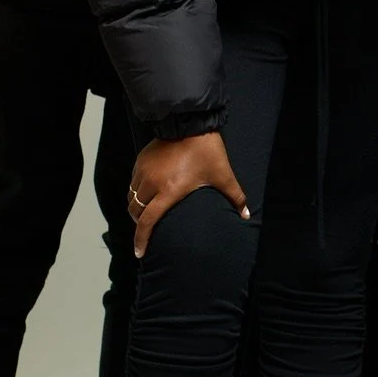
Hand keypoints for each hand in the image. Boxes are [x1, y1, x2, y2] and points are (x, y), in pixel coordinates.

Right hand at [127, 132, 250, 256]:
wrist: (190, 123)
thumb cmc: (207, 151)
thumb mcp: (223, 175)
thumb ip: (235, 197)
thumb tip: (245, 215)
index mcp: (170, 191)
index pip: (148, 222)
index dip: (141, 239)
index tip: (140, 253)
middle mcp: (152, 184)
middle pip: (135, 212)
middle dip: (139, 225)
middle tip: (146, 231)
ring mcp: (143, 172)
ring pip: (131, 198)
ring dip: (136, 209)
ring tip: (146, 214)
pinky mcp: (140, 162)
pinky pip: (132, 183)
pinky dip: (136, 192)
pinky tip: (147, 194)